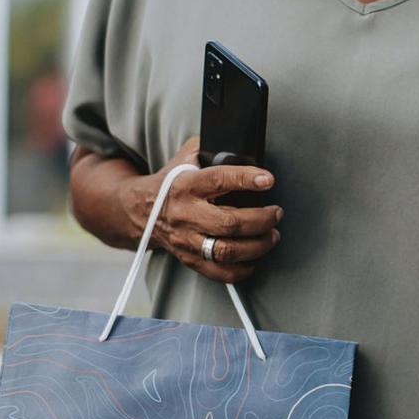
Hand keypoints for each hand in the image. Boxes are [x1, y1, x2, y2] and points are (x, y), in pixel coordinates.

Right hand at [134, 136, 281, 284]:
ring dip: (257, 245)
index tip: (268, 180)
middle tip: (276, 213)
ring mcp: (187, 240)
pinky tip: (254, 259)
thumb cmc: (171, 182)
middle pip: (229, 223)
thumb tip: (241, 146)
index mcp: (186, 185)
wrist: (141, 211)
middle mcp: (186, 214)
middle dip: (262, 220)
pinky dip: (241, 269)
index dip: (245, 179)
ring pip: (226, 251)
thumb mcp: (186, 157)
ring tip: (272, 236)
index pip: (219, 180)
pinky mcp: (189, 258)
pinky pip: (218, 272)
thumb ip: (209, 148)